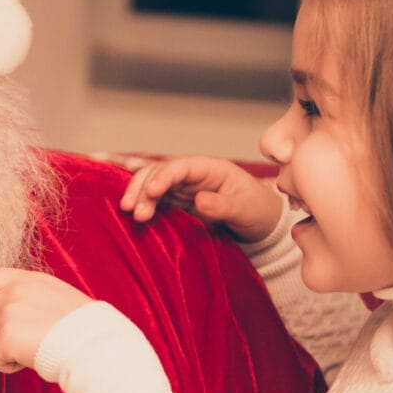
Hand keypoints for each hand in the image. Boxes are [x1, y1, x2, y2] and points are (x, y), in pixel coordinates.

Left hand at [0, 268, 93, 373]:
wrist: (94, 344)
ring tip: (26, 352)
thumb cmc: (81, 328)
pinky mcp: (7, 336)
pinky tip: (26, 362)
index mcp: (26, 280)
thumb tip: (2, 312)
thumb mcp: (54, 296)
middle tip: (18, 343)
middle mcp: (14, 292)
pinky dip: (5, 365)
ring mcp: (8, 313)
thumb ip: (25, 297)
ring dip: (0, 351)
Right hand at [120, 156, 289, 241]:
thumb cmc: (258, 211)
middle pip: (158, 173)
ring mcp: (183, 189)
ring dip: (138, 196)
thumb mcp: (245, 209)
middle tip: (133, 211)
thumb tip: (199, 200)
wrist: (262, 226)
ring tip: (130, 215)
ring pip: (151, 185)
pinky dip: (143, 207)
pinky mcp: (178, 204)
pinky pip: (155, 201)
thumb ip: (223, 205)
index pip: (179, 167)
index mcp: (210, 169)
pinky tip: (134, 218)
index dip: (163, 177)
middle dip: (142, 188)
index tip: (152, 193)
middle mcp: (192, 176)